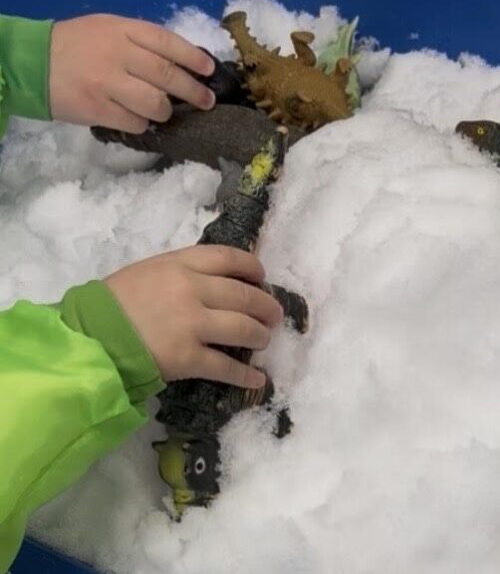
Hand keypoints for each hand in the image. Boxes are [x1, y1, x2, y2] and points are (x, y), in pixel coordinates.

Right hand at [49, 14, 215, 133]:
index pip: (168, 42)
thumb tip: (182, 63)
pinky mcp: (99, 110)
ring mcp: (108, 83)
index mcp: (122, 31)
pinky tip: (138, 118)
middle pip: (168, 76)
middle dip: (193, 91)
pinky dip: (142, 123)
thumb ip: (141, 42)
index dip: (193, 58)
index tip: (209, 70)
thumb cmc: (77, 46)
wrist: (31, 63)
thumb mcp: (108, 30)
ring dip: (166, 111)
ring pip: (156, 103)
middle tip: (207, 101)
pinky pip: (136, 123)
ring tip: (165, 111)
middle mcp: (118, 55)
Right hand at [104, 245, 284, 388]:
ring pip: (244, 329)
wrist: (87, 338)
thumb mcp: (146, 272)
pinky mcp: (188, 358)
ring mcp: (192, 324)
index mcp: (179, 265)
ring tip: (263, 341)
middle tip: (273, 316)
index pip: (229, 258)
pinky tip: (258, 380)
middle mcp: (191, 290)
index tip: (262, 278)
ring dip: (261, 337)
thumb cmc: (111, 305)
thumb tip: (218, 282)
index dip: (253, 268)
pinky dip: (247, 376)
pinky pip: (227, 367)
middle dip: (266, 307)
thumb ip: (181, 272)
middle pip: (246, 295)